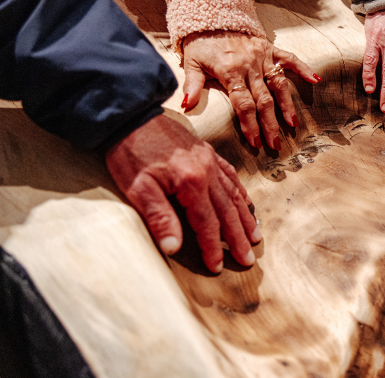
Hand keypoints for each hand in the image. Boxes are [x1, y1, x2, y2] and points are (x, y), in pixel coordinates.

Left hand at [105, 114, 260, 272]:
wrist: (131, 115)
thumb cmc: (130, 152)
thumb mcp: (137, 188)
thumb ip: (159, 217)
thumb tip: (173, 248)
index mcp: (191, 182)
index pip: (207, 223)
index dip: (213, 247)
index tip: (218, 267)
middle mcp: (207, 171)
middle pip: (227, 211)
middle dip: (238, 238)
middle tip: (249, 259)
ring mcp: (209, 160)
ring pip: (234, 193)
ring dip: (245, 217)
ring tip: (255, 235)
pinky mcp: (206, 152)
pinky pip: (230, 174)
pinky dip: (240, 191)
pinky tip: (245, 202)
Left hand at [181, 31, 318, 150]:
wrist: (211, 14)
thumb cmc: (200, 42)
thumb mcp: (191, 63)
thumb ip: (192, 85)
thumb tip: (186, 106)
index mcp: (230, 71)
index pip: (243, 104)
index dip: (250, 124)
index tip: (256, 142)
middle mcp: (250, 65)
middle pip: (263, 100)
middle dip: (270, 124)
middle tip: (276, 144)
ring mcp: (262, 56)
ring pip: (279, 84)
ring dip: (287, 105)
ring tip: (293, 124)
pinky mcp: (269, 48)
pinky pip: (289, 58)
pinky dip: (303, 68)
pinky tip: (315, 80)